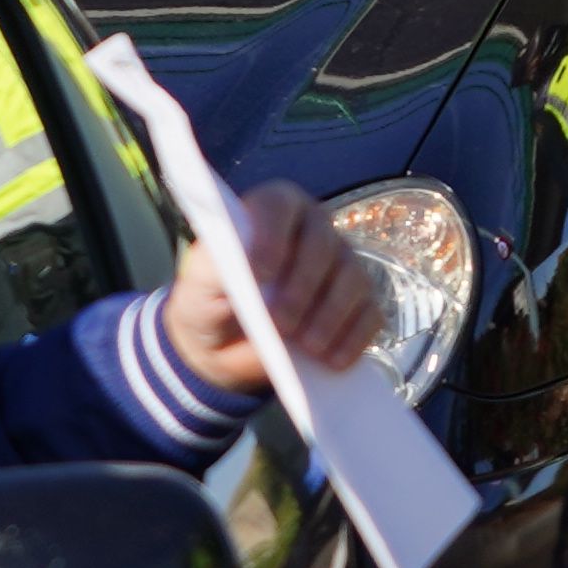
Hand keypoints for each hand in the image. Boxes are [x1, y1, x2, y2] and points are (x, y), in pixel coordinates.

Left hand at [166, 182, 385, 397]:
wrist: (226, 341)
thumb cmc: (211, 300)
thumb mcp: (198, 289)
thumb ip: (215, 282)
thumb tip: (247, 292)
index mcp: (270, 210)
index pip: (277, 207)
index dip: (271, 237)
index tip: (258, 275)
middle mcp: (314, 228)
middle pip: (322, 243)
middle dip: (303, 286)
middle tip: (281, 323)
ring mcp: (342, 263)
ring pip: (352, 278)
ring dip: (331, 315)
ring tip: (308, 347)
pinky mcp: (360, 301)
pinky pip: (370, 314)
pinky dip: (354, 338)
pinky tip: (333, 361)